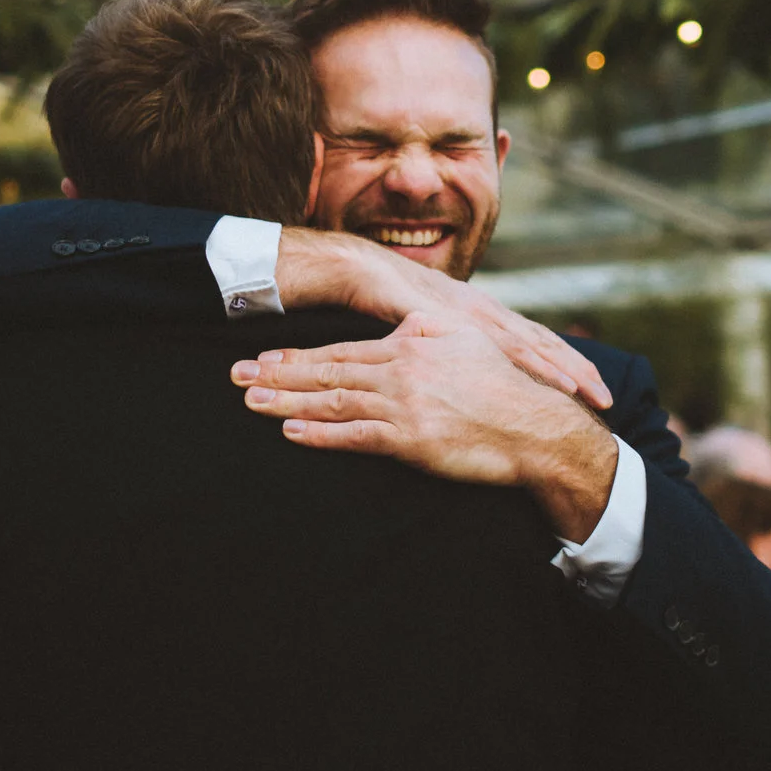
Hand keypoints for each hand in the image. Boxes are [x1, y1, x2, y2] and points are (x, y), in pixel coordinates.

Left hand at [232, 312, 619, 540]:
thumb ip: (426, 331)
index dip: (298, 355)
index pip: (341, 351)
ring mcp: (403, 406)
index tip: (264, 356)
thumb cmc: (503, 384)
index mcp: (409, 346)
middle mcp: (399, 372)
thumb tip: (399, 329)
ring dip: (286, 402)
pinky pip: (354, 437)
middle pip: (325, 373)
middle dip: (277, 374)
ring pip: (332, 402)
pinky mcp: (410, 441)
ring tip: (250, 400)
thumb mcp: (466, 340)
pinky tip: (291, 431)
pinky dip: (320, 434)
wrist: (535, 425)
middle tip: (235, 375)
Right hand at [274, 228, 610, 408]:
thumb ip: (439, 345)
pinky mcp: (461, 322)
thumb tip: (452, 373)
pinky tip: (554, 384)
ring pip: (530, 347)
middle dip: (575, 369)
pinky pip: (504, 350)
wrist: (356, 271)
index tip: (586, 387)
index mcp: (477, 313)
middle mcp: (484, 311)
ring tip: (591, 395)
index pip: (528, 340)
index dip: (558, 362)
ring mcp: (475, 315)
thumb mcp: (419, 328)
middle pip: (541, 343)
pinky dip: (533, 367)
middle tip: (606, 399)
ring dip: (564, 371)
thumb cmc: (381, 299)